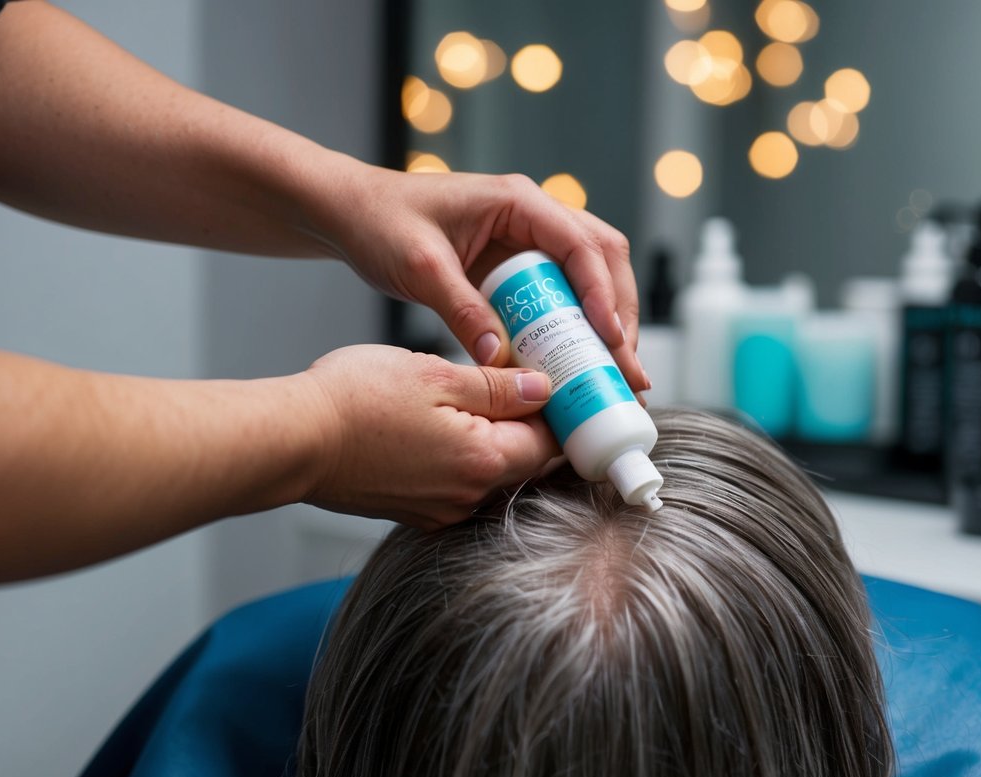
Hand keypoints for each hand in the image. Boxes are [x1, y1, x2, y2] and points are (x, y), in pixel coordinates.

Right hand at [300, 344, 558, 528]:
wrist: (292, 440)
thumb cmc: (354, 401)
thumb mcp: (437, 374)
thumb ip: (498, 386)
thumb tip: (544, 387)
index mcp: (483, 460)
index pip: (550, 443)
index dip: (561, 412)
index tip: (562, 385)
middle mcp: (468, 496)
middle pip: (524, 462)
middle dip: (531, 425)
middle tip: (525, 384)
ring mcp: (439, 509)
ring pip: (490, 473)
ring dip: (495, 440)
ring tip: (481, 398)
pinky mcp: (414, 511)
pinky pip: (457, 483)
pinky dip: (462, 456)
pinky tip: (445, 426)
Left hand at [310, 162, 648, 392]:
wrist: (353, 214)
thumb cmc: (380, 223)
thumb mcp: (420, 268)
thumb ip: (461, 310)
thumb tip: (501, 360)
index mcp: (518, 201)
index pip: (582, 245)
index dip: (603, 294)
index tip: (611, 339)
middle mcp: (534, 215)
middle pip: (604, 260)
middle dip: (621, 314)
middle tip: (628, 366)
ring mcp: (530, 238)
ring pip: (592, 276)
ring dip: (609, 321)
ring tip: (617, 371)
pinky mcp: (518, 265)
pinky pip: (562, 293)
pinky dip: (577, 326)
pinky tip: (579, 362)